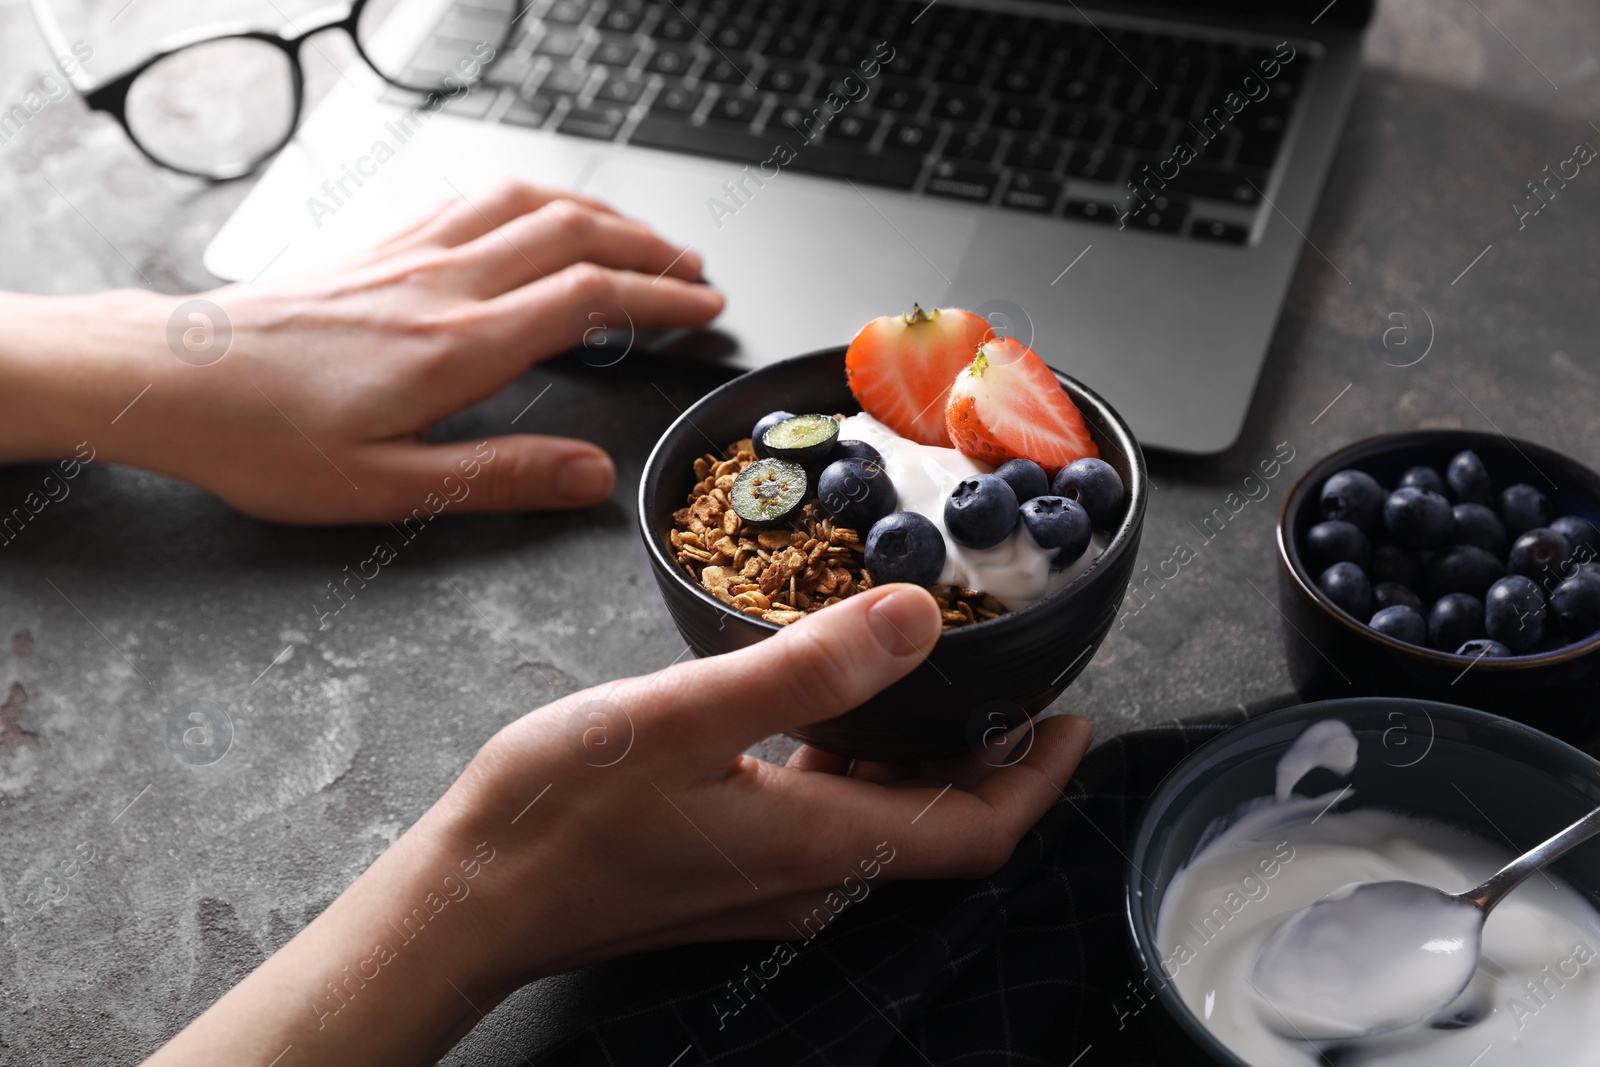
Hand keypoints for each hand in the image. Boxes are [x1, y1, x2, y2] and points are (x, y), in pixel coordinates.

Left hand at [0, 181, 721, 522]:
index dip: (660, 297)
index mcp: (457, 346)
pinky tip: (537, 212)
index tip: (705, 307)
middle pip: (573, 234)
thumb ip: (500, 478)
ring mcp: (408, 253)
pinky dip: (531, 196)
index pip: (589, 298)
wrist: (169, 378)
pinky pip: (472, 196)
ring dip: (599, 212)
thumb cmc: (262, 438)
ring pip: (527, 202)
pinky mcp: (378, 245)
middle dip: (648, 247)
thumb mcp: (387, 489)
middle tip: (694, 271)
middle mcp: (441, 283)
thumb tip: (592, 476)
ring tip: (639, 236)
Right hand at [144, 586, 1092, 1065]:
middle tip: (1007, 681)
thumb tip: (912, 620)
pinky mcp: (725, 867)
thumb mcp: (683, 719)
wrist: (470, 898)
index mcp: (819, 844)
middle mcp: (808, 876)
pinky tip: (821, 710)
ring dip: (916, 756)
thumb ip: (805, 671)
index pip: (974, 831)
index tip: (1072, 719)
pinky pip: (822, 815)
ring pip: (877, 818)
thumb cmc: (557, 815)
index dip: (1035, 778)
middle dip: (986, 757)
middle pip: (934, 823)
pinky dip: (851, 763)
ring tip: (927, 678)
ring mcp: (765, 879)